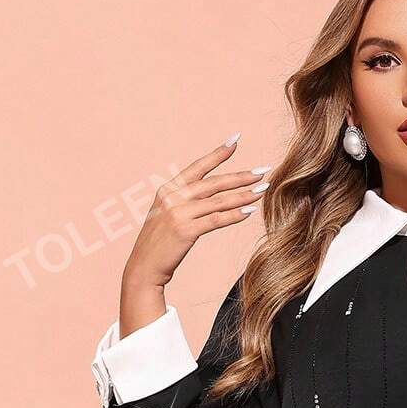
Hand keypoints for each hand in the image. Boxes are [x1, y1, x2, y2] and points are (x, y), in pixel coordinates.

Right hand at [122, 139, 272, 292]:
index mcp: (168, 189)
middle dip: (240, 176)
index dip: (218, 153)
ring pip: (218, 201)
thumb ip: (183, 202)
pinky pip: (216, 220)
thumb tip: (206, 196)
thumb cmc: (158, 245)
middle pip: (214, 183)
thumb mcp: (166, 215)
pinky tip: (249, 212)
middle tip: (262, 171)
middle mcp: (173, 197)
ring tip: (262, 190)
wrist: (144, 267)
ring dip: (243, 195)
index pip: (198, 167)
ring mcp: (179, 213)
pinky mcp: (186, 231)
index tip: (235, 140)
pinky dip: (234, 215)